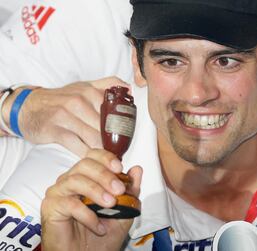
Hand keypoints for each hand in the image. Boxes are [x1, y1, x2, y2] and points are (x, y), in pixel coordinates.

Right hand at [2, 77, 129, 156]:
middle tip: (119, 153)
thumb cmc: (61, 98)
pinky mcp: (54, 130)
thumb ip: (107, 84)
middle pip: (105, 128)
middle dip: (113, 142)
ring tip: (108, 159)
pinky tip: (91, 158)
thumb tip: (129, 88)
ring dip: (102, 150)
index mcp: (89, 91)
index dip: (123, 129)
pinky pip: (76, 146)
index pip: (114, 113)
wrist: (28, 106)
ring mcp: (65, 115)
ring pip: (93, 138)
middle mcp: (78, 102)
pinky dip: (86, 154)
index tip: (127, 140)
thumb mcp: (83, 86)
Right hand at [41, 149, 142, 250]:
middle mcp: (71, 180)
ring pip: (75, 180)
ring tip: (111, 205)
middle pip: (85, 164)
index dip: (106, 158)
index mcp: (88, 177)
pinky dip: (87, 214)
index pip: (93, 156)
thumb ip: (131, 191)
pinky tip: (98, 226)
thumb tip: (137, 169)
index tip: (119, 168)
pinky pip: (68, 203)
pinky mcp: (51, 207)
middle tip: (119, 191)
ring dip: (96, 192)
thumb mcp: (124, 211)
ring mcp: (59, 192)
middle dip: (104, 175)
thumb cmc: (102, 235)